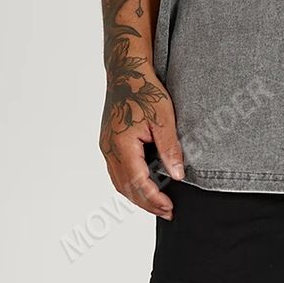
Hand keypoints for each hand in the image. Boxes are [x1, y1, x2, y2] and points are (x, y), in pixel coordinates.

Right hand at [100, 71, 183, 219]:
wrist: (126, 70)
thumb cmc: (144, 89)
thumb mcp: (164, 117)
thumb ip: (169, 148)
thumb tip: (177, 176)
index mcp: (122, 145)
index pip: (138, 183)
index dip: (154, 200)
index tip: (170, 208)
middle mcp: (109, 149)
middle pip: (125, 188)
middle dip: (146, 203)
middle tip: (167, 211)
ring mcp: (106, 146)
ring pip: (119, 181)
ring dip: (137, 195)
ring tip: (157, 203)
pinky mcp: (108, 141)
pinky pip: (116, 170)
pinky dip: (130, 182)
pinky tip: (144, 183)